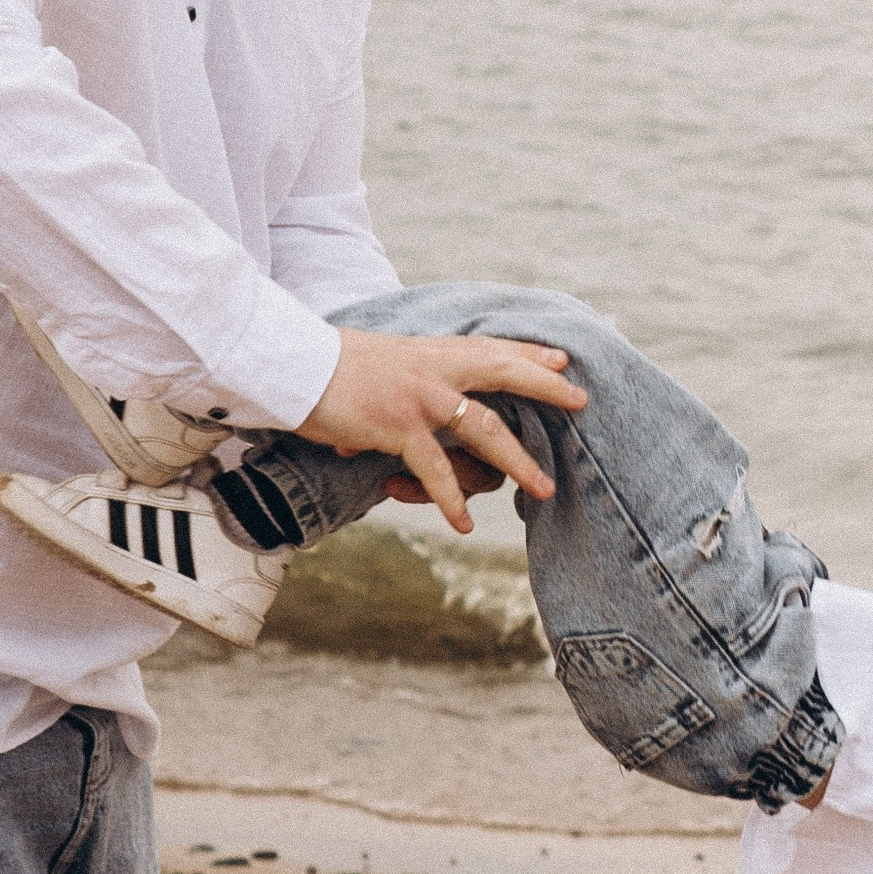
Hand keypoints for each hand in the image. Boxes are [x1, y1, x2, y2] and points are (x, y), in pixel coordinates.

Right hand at [298, 328, 584, 531]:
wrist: (290, 362)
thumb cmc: (323, 365)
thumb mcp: (373, 362)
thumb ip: (396, 383)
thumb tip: (393, 412)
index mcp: (429, 350)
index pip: (489, 347)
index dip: (526, 352)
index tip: (560, 359)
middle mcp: (433, 368)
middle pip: (504, 372)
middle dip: (546, 388)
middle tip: (582, 401)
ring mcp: (420, 396)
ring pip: (485, 430)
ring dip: (518, 462)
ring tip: (544, 488)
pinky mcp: (399, 426)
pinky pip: (436, 471)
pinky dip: (451, 501)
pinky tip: (464, 526)